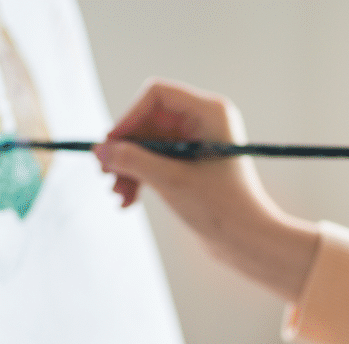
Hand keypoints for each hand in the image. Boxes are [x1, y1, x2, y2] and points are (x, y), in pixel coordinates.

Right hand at [95, 79, 318, 300]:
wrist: (249, 242)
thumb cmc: (222, 209)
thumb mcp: (170, 182)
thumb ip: (132, 161)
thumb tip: (99, 150)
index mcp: (209, 112)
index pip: (157, 95)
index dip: (129, 118)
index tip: (110, 146)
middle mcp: (204, 122)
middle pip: (149, 121)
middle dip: (127, 151)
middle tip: (106, 176)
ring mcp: (198, 144)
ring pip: (149, 145)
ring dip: (130, 168)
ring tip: (119, 196)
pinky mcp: (192, 166)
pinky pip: (156, 162)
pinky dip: (141, 178)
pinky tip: (128, 202)